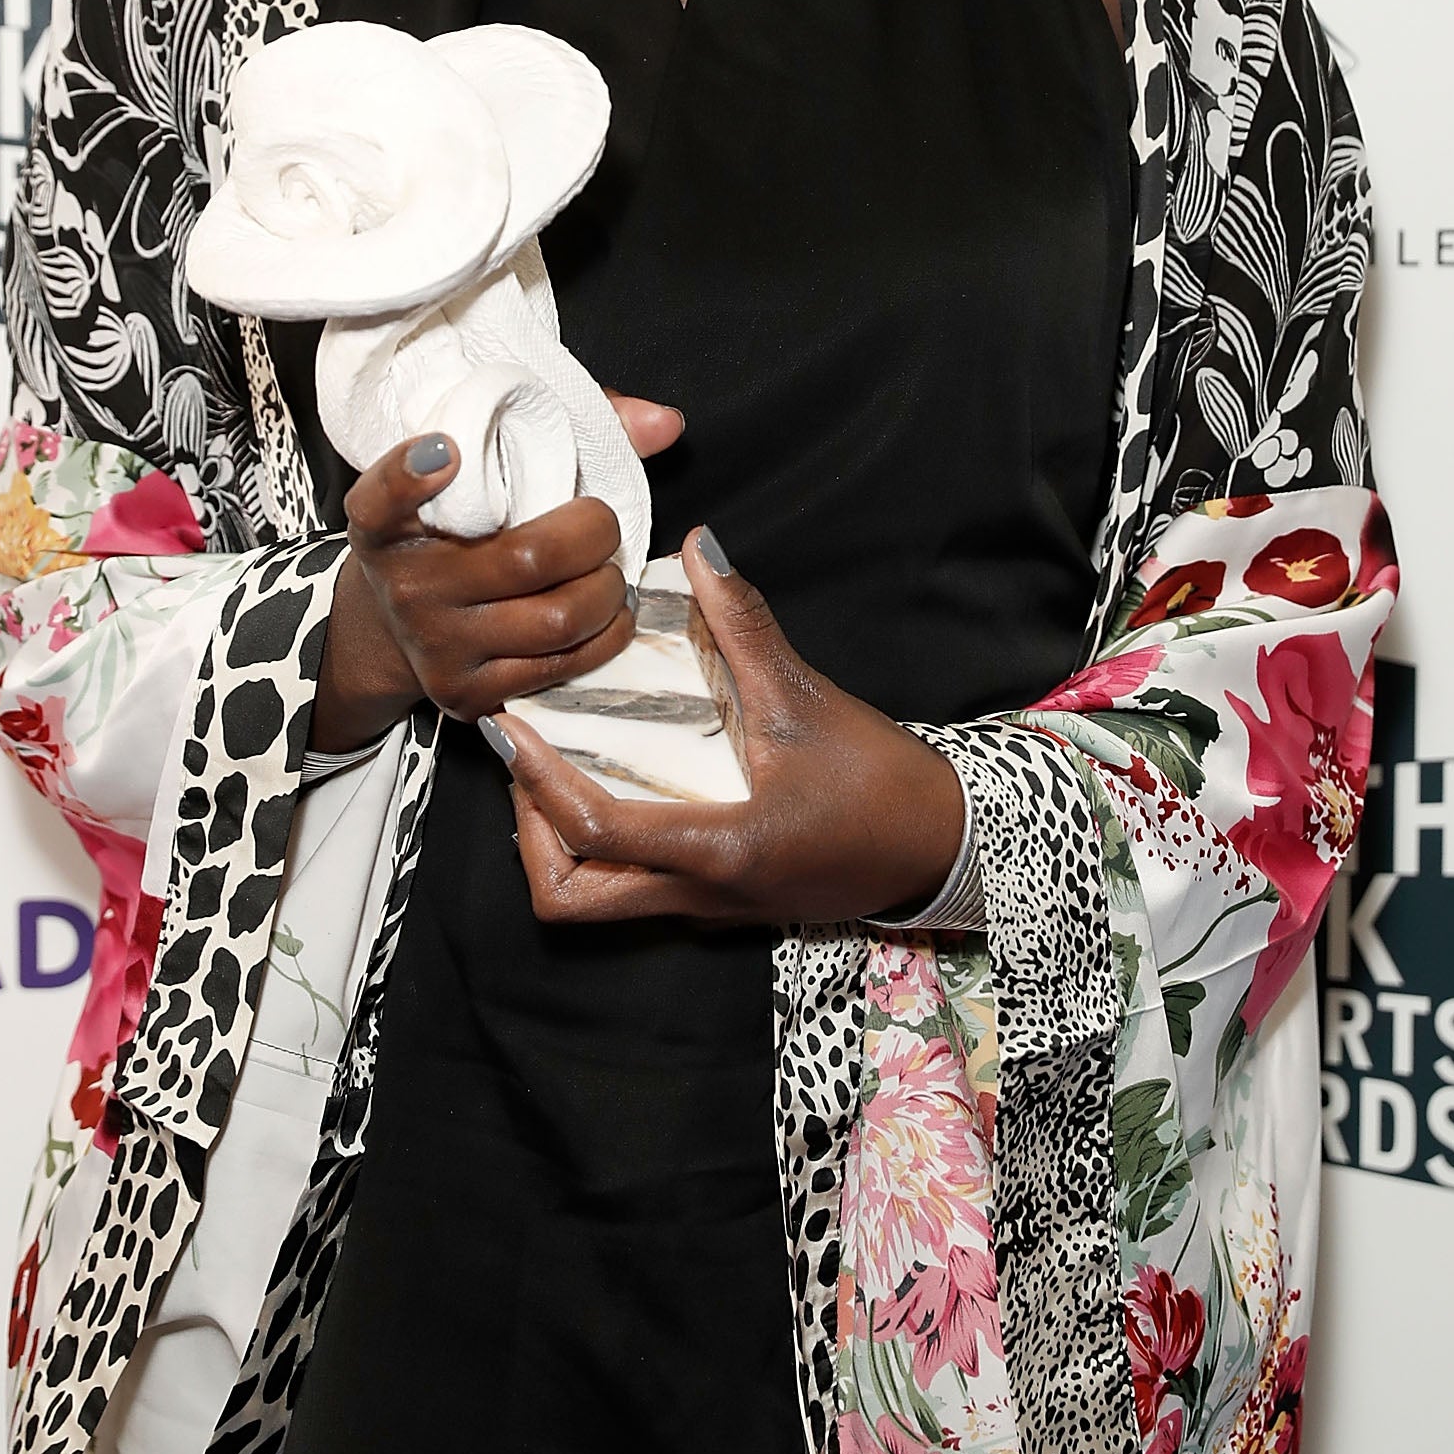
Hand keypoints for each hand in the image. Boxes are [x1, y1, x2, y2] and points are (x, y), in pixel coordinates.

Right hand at [311, 394, 684, 754]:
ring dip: (609, 590)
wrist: (399, 624)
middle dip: (594, 534)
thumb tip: (665, 423)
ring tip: (606, 569)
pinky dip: (606, 636)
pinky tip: (604, 611)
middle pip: (531, 559)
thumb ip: (574, 428)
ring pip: (560, 619)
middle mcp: (405, 585)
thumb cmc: (465, 527)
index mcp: (388, 521)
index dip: (412, 475)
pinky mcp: (467, 695)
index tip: (450, 450)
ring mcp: (435, 647)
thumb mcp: (486, 472)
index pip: (383, 498)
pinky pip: (564, 666)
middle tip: (600, 522)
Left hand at [494, 529, 965, 928]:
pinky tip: (612, 779)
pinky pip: (632, 887)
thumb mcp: (809, 697)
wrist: (942, 847)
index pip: (594, 832)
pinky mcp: (719, 901)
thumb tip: (701, 546)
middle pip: (568, 900)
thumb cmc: (881, 783)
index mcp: (718, 849)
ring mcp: (707, 908)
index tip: (511, 724)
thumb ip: (745, 623)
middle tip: (530, 759)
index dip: (537, 778)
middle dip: (530, 832)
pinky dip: (599, 844)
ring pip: (595, 902)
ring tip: (559, 768)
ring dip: (558, 844)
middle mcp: (699, 894)